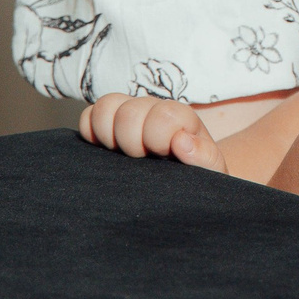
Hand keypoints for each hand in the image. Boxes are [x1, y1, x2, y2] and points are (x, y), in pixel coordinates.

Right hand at [79, 95, 224, 171]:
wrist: (183, 192)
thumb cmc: (200, 181)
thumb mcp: (211, 173)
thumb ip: (205, 157)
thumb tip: (181, 140)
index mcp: (182, 119)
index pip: (162, 112)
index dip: (158, 137)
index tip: (163, 155)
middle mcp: (154, 111)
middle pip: (129, 111)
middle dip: (132, 141)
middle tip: (142, 160)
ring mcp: (130, 117)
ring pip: (105, 106)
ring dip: (109, 135)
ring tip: (122, 157)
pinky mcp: (108, 127)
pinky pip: (88, 117)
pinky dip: (90, 133)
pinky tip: (105, 153)